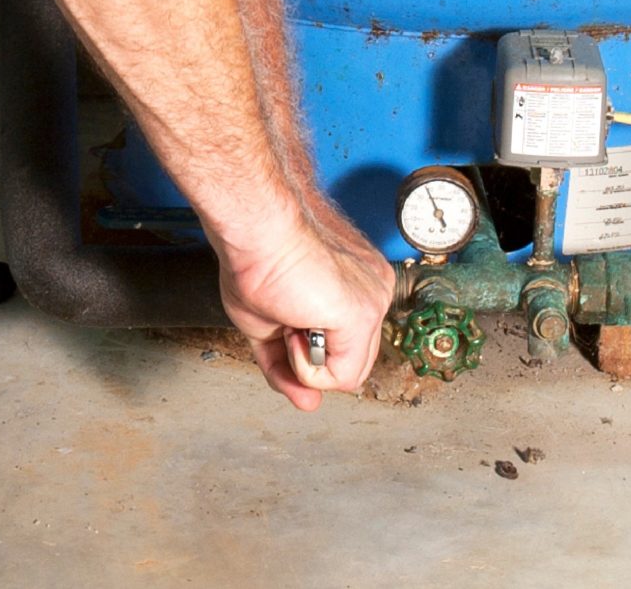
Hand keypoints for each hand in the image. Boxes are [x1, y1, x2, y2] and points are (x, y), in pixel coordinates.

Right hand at [215, 210, 396, 409]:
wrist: (256, 227)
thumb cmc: (256, 257)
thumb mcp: (268, 326)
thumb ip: (288, 368)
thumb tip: (307, 404)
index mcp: (358, 286)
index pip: (348, 346)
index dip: (312, 354)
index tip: (285, 333)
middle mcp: (374, 292)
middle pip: (353, 363)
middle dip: (311, 358)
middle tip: (285, 323)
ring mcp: (373, 302)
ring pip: (350, 375)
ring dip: (306, 361)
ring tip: (289, 321)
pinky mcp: (362, 315)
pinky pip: (340, 376)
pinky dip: (306, 366)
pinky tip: (294, 328)